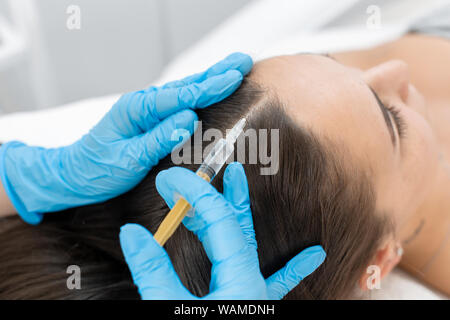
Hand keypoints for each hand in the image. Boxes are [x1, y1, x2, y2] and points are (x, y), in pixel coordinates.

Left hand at [0, 53, 252, 223]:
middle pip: (187, 86)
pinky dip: (199, 94)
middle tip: (243, 61)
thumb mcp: (128, 158)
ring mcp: (148, 110)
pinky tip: (211, 88)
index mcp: (137, 109)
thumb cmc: (98, 169)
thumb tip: (189, 118)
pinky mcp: (151, 120)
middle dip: (216, 74)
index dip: (209, 87)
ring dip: (211, 79)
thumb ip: (159, 138)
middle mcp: (144, 104)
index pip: (181, 96)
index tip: (233, 78)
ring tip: (234, 69)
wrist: (76, 174)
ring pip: (186, 91)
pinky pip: (180, 103)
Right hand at [119, 163, 325, 298]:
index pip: (218, 221)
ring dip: (238, 217)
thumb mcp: (172, 311)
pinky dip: (292, 267)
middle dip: (225, 196)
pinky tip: (315, 254)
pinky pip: (276, 283)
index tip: (170, 179)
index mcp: (238, 280)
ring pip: (249, 246)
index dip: (195, 193)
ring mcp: (254, 297)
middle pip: (238, 228)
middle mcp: (252, 285)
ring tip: (240, 189)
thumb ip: (155, 274)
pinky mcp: (250, 308)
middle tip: (220, 169)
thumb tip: (133, 234)